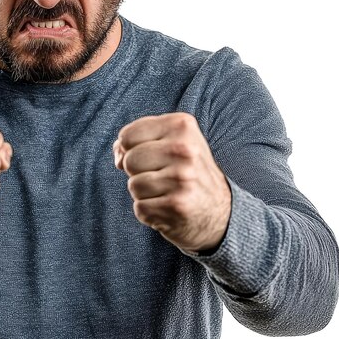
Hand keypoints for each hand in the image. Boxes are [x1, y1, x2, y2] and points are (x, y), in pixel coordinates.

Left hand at [113, 112, 230, 252]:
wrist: (221, 212)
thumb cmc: (186, 171)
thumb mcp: (170, 142)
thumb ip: (137, 140)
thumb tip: (117, 154)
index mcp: (182, 125)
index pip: (128, 135)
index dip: (130, 149)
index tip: (151, 156)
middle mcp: (185, 149)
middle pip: (129, 160)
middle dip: (138, 172)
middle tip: (162, 176)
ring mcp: (182, 178)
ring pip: (133, 185)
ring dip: (144, 193)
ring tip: (166, 192)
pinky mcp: (177, 205)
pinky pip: (140, 208)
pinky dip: (149, 212)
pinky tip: (168, 208)